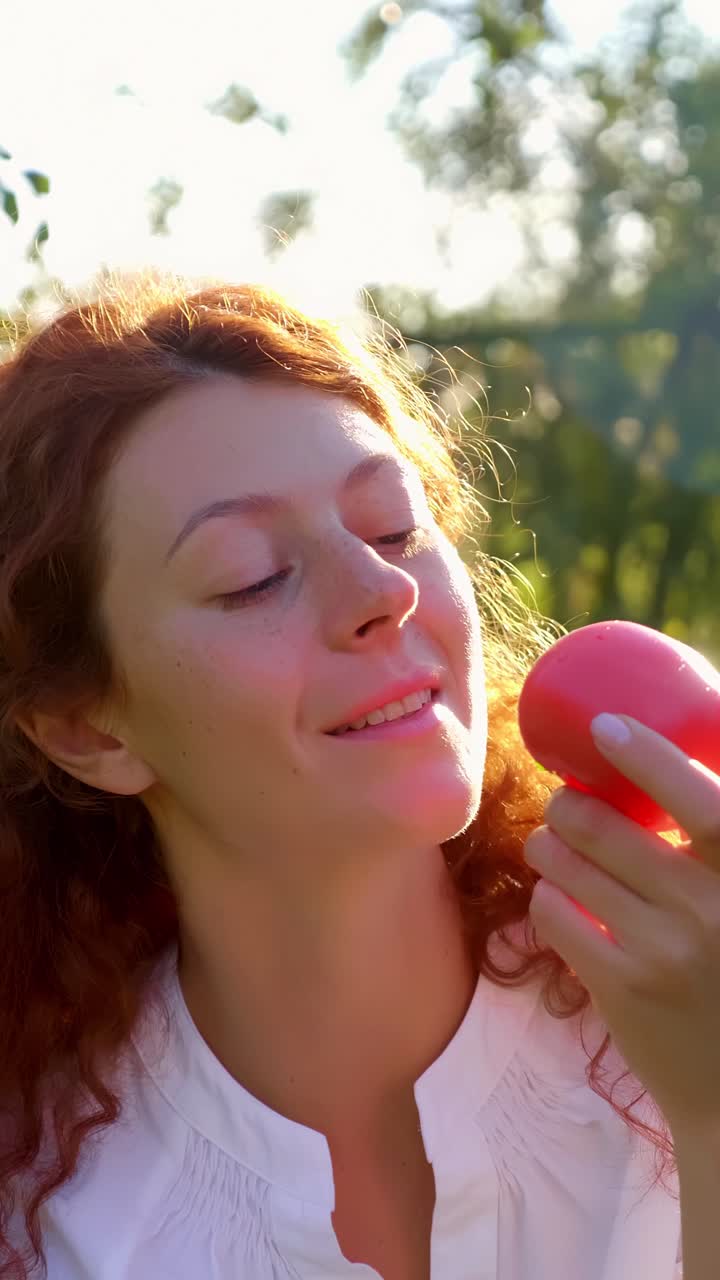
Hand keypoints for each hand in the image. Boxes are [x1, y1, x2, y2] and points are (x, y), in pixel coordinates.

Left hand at [524, 712, 719, 1136]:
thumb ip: (719, 845)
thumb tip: (678, 760)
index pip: (706, 805)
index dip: (651, 757)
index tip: (606, 727)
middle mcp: (715, 911)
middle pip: (611, 828)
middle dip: (571, 803)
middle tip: (565, 800)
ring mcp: (665, 951)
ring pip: (570, 865)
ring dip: (549, 844)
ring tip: (551, 843)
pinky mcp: (621, 986)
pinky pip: (555, 913)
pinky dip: (547, 895)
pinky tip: (557, 896)